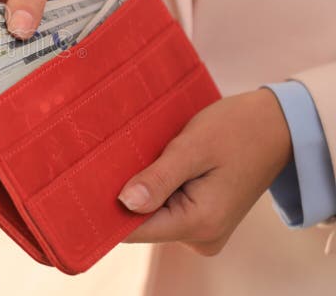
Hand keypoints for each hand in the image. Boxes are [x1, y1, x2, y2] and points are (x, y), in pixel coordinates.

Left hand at [119, 89, 291, 254]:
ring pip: (152, 214)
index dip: (107, 210)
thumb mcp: (193, 148)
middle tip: (111, 159)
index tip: (85, 185)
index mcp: (200, 223)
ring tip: (137, 157)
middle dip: (124, 195)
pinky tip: (153, 164)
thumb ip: (159, 178)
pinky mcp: (202, 217)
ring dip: (141, 189)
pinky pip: (166, 207)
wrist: (276, 125)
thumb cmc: (237, 129)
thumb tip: (125, 203)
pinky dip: (155, 188)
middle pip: (141, 224)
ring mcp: (203, 229)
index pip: (135, 230)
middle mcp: (201, 236)